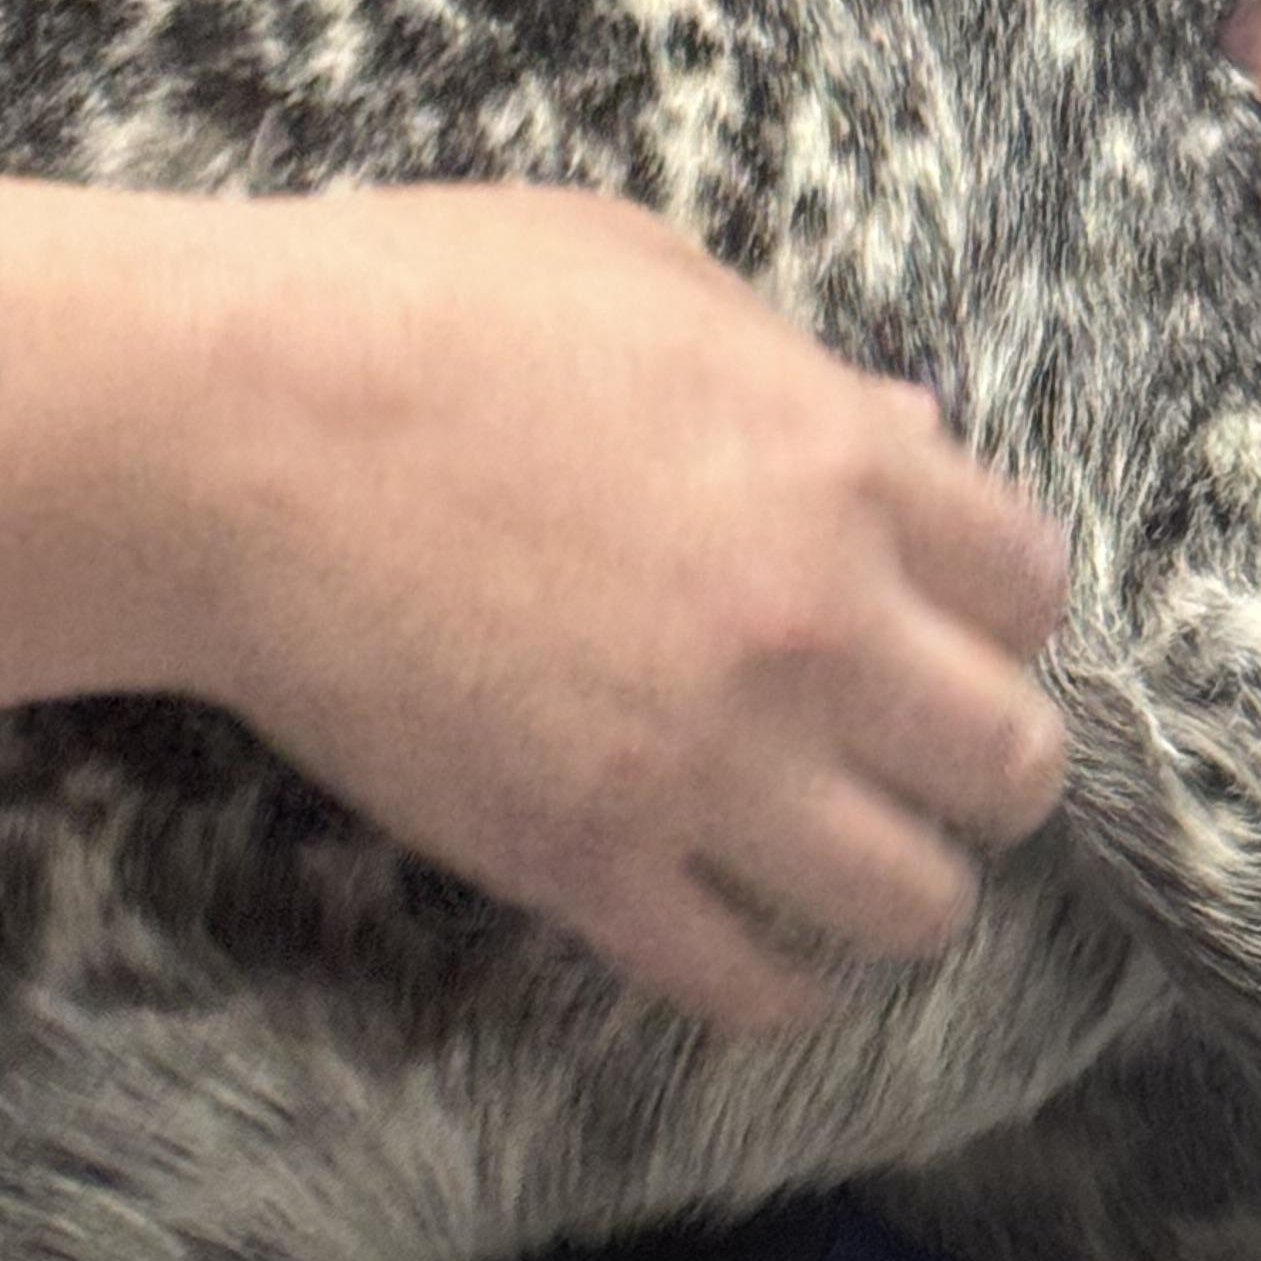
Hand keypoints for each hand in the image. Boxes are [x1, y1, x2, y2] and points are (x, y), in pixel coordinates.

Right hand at [142, 187, 1069, 1032]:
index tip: (950, 626)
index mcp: (843, 465)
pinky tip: (759, 948)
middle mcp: (811, 627)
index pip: (1030, 589)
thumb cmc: (419, 310)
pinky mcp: (589, 860)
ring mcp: (706, 759)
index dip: (998, 614)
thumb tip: (915, 425)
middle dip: (988, 770)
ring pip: (914, 902)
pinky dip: (776, 985)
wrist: (230, 430)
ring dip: (901, 890)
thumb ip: (799, 369)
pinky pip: (751, 984)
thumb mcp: (647, 275)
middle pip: (1014, 764)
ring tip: (852, 865)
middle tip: (928, 764)